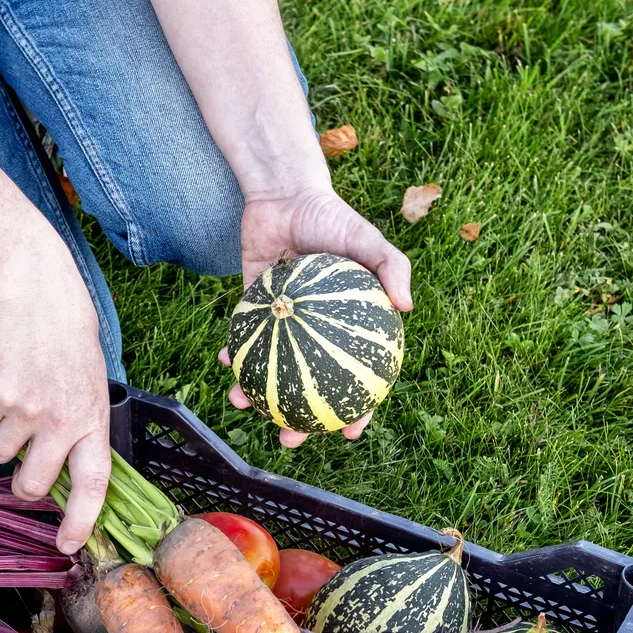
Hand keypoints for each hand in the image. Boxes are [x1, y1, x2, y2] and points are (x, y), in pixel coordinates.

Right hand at [0, 256, 110, 554]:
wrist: (37, 293)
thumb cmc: (67, 341)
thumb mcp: (91, 387)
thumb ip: (81, 430)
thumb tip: (65, 478)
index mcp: (92, 421)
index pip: (92, 485)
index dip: (79, 520)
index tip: (67, 545)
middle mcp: (61, 420)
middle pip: (33, 483)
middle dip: (22, 484)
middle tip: (22, 466)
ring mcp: (26, 409)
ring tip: (10, 405)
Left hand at [224, 188, 414, 447]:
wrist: (285, 193)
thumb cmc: (333, 217)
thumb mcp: (369, 240)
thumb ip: (392, 268)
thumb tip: (407, 308)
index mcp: (347, 329)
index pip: (356, 381)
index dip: (356, 411)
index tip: (348, 434)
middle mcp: (314, 334)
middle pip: (309, 389)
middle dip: (298, 422)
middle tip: (289, 439)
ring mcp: (282, 326)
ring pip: (270, 372)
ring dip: (256, 394)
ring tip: (242, 404)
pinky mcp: (252, 310)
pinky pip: (243, 340)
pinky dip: (232, 353)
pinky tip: (224, 363)